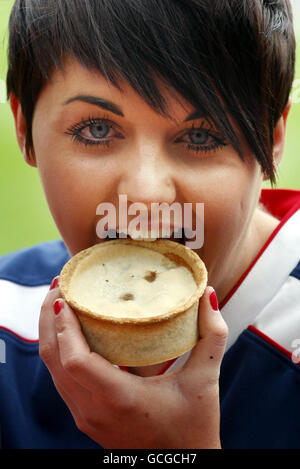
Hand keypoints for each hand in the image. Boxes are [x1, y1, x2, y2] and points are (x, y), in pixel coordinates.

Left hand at [39, 278, 227, 448]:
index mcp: (119, 398)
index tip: (66, 294)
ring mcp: (86, 416)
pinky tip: (69, 330)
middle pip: (53, 358)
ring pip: (52, 369)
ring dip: (51, 332)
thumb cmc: (194, 427)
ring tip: (60, 299)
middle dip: (49, 317)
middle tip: (59, 283)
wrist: (183, 467)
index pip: (75, 359)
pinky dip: (59, 351)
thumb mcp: (206, 380)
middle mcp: (93, 410)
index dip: (64, 325)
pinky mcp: (86, 418)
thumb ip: (212, 334)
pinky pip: (61, 379)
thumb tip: (208, 293)